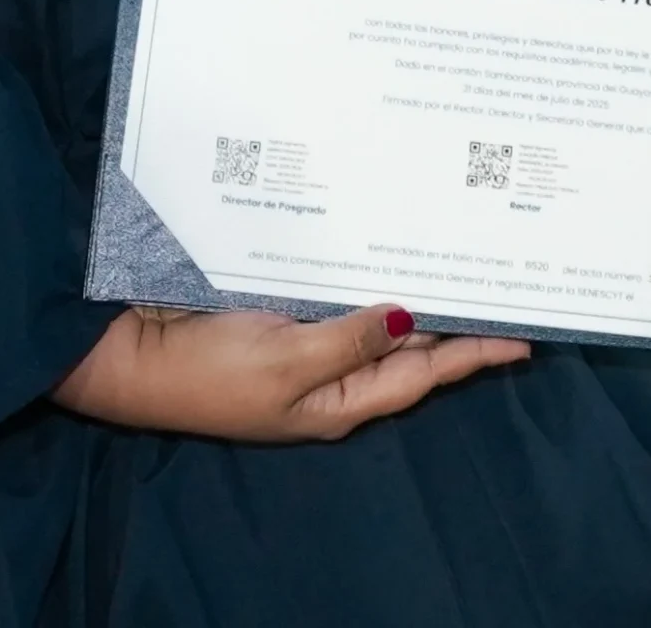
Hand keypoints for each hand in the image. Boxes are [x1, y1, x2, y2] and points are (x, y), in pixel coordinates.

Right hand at [54, 303, 527, 442]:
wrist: (126, 354)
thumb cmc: (204, 370)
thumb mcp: (284, 362)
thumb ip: (350, 339)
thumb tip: (411, 318)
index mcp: (338, 401)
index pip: (423, 375)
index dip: (473, 354)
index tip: (524, 336)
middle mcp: (329, 374)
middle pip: (409, 348)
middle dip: (456, 319)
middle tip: (504, 283)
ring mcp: (304, 344)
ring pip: (378, 318)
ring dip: (417, 293)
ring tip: (463, 262)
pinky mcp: (278, 313)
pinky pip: (339, 296)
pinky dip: (368, 276)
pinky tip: (388, 249)